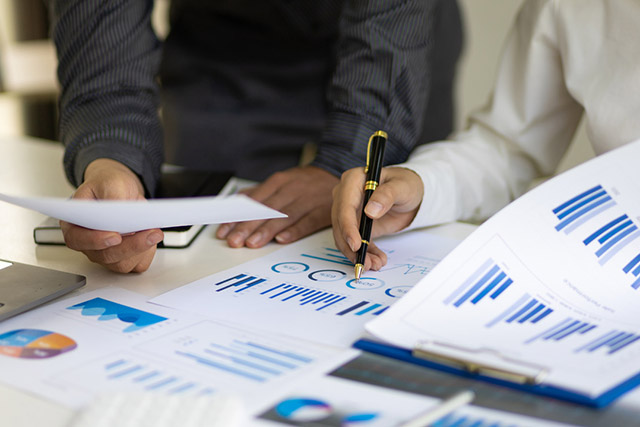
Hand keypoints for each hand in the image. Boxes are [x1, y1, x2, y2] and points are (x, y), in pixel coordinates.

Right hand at [60, 158, 163, 272]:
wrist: (121, 190)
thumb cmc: (109, 186)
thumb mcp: (110, 182)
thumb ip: (113, 196)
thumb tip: (120, 212)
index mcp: (74, 223)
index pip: (77, 239)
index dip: (95, 241)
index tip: (115, 236)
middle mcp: (88, 243)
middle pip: (105, 256)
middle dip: (130, 246)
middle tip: (149, 233)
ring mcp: (105, 252)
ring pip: (122, 264)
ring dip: (141, 249)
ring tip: (153, 231)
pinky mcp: (123, 258)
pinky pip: (136, 264)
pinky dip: (147, 253)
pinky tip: (150, 237)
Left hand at [216, 166, 338, 247]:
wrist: (334, 174)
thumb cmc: (304, 182)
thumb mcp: (281, 181)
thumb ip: (259, 193)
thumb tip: (237, 201)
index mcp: (278, 182)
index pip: (253, 202)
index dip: (238, 216)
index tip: (224, 230)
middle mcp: (291, 190)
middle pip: (266, 210)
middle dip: (247, 226)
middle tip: (234, 240)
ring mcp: (307, 201)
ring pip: (283, 217)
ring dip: (266, 231)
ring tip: (252, 243)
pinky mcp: (321, 212)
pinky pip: (306, 222)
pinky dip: (294, 231)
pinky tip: (282, 239)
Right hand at [331, 166, 423, 271]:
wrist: (408, 195)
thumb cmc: (405, 184)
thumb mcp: (402, 187)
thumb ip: (387, 195)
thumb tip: (370, 211)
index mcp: (353, 180)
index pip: (345, 206)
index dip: (347, 227)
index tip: (356, 245)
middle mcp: (345, 195)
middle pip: (340, 224)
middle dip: (351, 247)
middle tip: (365, 263)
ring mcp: (348, 212)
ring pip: (344, 237)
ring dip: (357, 254)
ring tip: (374, 264)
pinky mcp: (355, 226)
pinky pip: (354, 242)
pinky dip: (364, 253)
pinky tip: (375, 260)